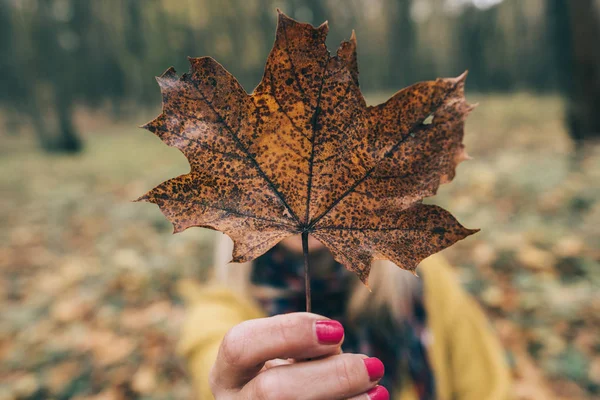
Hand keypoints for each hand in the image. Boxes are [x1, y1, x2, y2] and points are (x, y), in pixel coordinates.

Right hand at [209, 312, 388, 399]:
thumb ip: (304, 344)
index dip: (289, 332)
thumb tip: (333, 338)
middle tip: (371, 366)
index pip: (240, 345)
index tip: (338, 330)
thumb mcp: (288, 355)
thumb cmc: (291, 375)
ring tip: (377, 388)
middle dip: (329, 376)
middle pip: (272, 391)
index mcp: (228, 374)